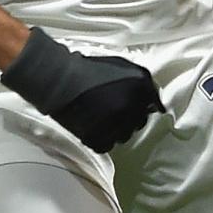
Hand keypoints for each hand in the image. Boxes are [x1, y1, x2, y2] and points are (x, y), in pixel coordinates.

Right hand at [2, 27, 164, 151]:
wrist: (58, 79)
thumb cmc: (87, 70)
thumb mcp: (121, 67)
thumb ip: (142, 82)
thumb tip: (154, 100)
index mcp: (139, 88)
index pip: (154, 105)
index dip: (143, 105)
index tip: (136, 106)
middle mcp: (130, 107)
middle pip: (139, 122)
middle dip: (130, 117)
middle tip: (113, 108)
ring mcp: (115, 124)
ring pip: (124, 136)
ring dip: (117, 129)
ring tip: (102, 116)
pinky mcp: (98, 137)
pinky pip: (107, 146)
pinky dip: (102, 139)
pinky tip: (94, 126)